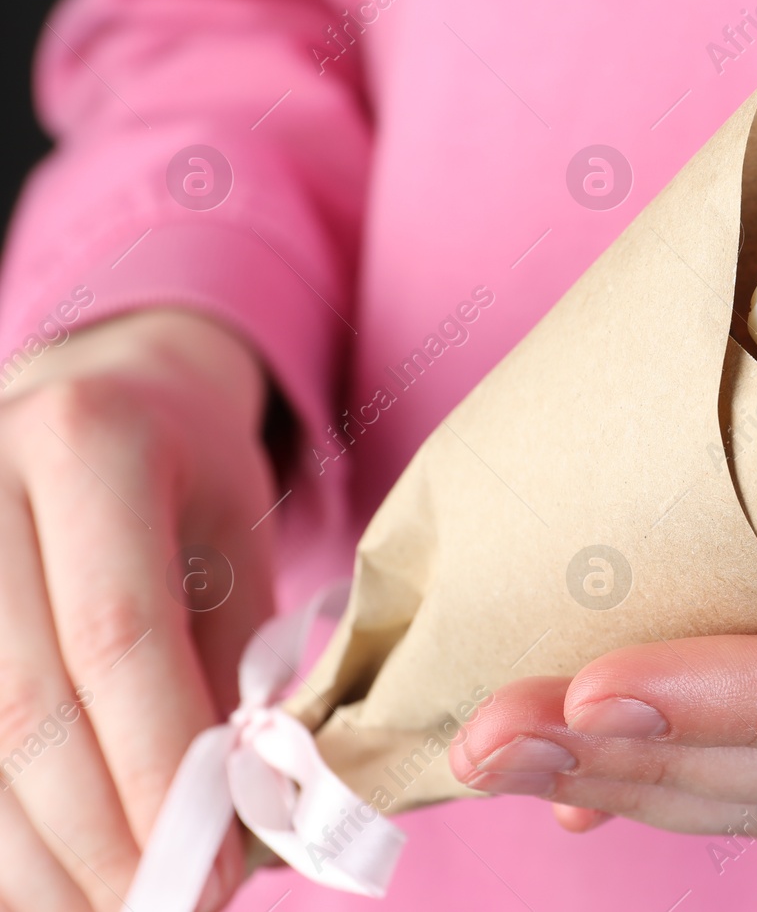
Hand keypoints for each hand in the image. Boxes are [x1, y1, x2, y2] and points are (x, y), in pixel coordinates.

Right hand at [0, 309, 274, 910]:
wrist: (95, 394)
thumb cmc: (185, 472)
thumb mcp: (235, 537)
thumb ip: (229, 665)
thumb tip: (235, 817)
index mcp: (87, 442)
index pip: (117, 636)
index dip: (157, 767)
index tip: (212, 864)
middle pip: (22, 704)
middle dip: (96, 835)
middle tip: (164, 905)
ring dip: (35, 857)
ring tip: (113, 907)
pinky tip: (45, 878)